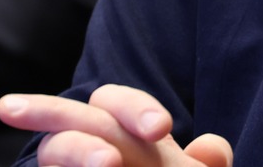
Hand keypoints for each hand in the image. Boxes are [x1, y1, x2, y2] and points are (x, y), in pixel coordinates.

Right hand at [0, 85, 233, 166]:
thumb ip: (209, 163)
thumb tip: (208, 148)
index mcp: (124, 134)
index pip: (116, 102)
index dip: (136, 109)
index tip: (160, 128)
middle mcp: (90, 146)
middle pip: (74, 115)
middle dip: (88, 120)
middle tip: (111, 158)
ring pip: (54, 147)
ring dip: (76, 151)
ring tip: (107, 164)